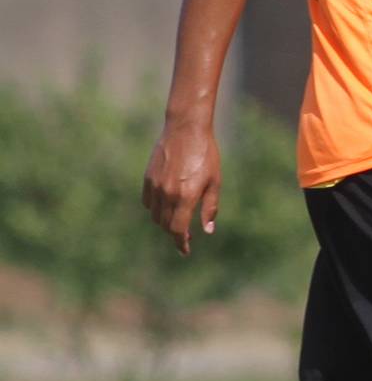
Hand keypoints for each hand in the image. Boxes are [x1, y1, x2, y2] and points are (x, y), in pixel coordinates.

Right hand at [142, 118, 220, 255]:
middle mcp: (167, 193)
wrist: (186, 129)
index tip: (185, 250)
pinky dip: (155, 209)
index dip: (180, 243)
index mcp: (185, 196)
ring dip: (164, 222)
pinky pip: (147, 202)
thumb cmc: (206, 154)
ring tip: (177, 221)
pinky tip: (166, 207)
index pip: (177, 229)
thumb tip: (207, 230)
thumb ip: (210, 207)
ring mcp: (155, 185)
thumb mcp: (215, 181)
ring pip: (155, 215)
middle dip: (174, 233)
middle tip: (186, 235)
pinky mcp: (147, 178)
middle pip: (165, 225)